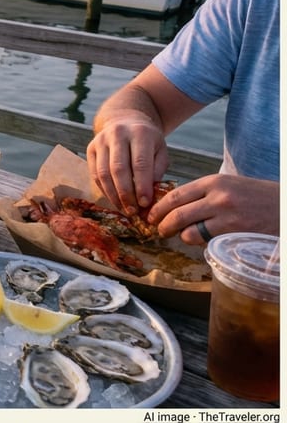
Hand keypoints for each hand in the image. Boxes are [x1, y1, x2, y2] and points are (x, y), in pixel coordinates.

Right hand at [87, 114, 170, 214]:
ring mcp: (101, 140)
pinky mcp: (90, 148)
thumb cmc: (147, 141)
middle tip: (133, 211)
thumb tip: (148, 194)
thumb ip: (157, 170)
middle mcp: (118, 134)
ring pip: (104, 173)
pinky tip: (114, 199)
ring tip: (123, 208)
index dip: (142, 186)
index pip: (140, 163)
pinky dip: (104, 190)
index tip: (146, 204)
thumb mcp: (160, 150)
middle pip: (119, 169)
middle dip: (126, 194)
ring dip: (113, 195)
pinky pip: (95, 174)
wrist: (125, 121)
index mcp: (140, 133)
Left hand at [147, 175, 279, 245]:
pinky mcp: (235, 234)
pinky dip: (202, 244)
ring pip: (188, 231)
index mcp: (214, 182)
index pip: (175, 195)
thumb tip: (175, 205)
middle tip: (159, 231)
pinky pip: (206, 242)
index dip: (159, 208)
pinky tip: (206, 241)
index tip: (151, 215)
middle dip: (163, 225)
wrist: (285, 206)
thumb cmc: (257, 197)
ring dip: (183, 237)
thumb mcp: (229, 185)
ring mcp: (227, 216)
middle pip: (176, 214)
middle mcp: (218, 197)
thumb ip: (204, 193)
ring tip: (185, 236)